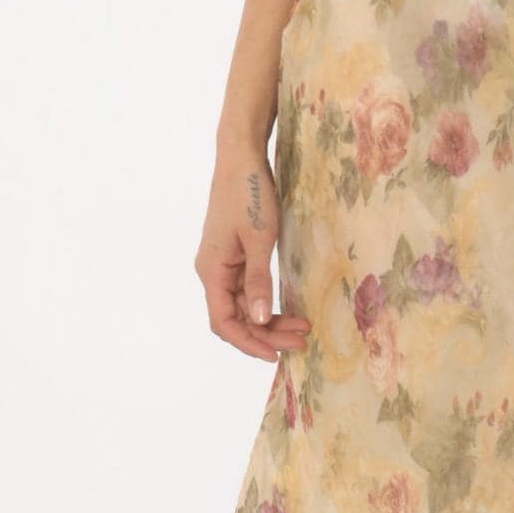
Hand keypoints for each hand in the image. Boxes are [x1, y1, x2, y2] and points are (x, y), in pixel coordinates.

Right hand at [197, 144, 311, 362]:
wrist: (242, 158)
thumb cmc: (250, 194)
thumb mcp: (260, 239)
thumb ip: (258, 281)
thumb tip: (260, 320)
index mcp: (211, 271)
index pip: (223, 322)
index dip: (248, 342)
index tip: (276, 355)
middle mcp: (212, 271)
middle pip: (235, 317)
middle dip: (267, 333)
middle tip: (302, 340)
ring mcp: (223, 263)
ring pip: (243, 304)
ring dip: (270, 318)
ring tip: (302, 327)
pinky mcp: (235, 254)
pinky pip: (248, 288)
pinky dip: (267, 300)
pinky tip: (288, 306)